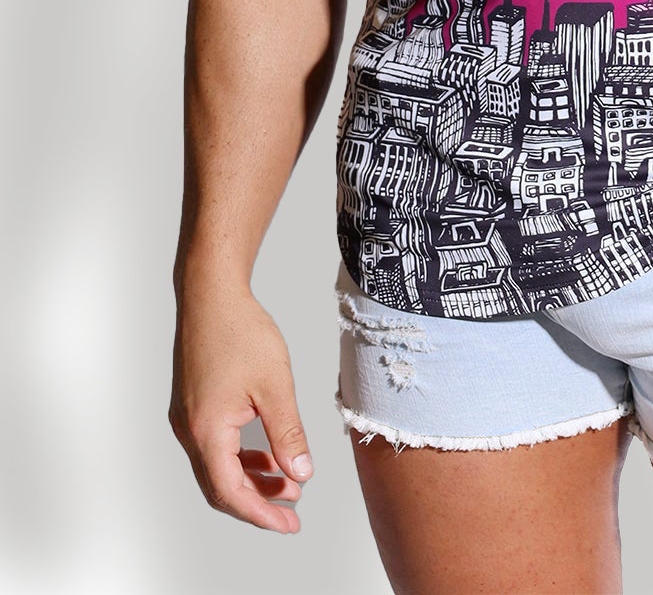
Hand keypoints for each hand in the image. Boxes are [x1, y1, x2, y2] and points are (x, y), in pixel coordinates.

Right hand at [169, 280, 313, 533]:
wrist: (211, 293)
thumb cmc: (239, 331)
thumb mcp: (275, 386)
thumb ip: (288, 435)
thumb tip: (300, 474)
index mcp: (206, 431)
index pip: (230, 492)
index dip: (261, 514)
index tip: (290, 524)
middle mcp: (189, 431)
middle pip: (220, 486)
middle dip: (257, 502)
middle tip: (291, 513)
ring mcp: (187, 418)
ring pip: (217, 466)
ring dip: (250, 479)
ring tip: (287, 483)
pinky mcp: (192, 405)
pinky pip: (214, 445)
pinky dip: (240, 456)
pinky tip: (266, 454)